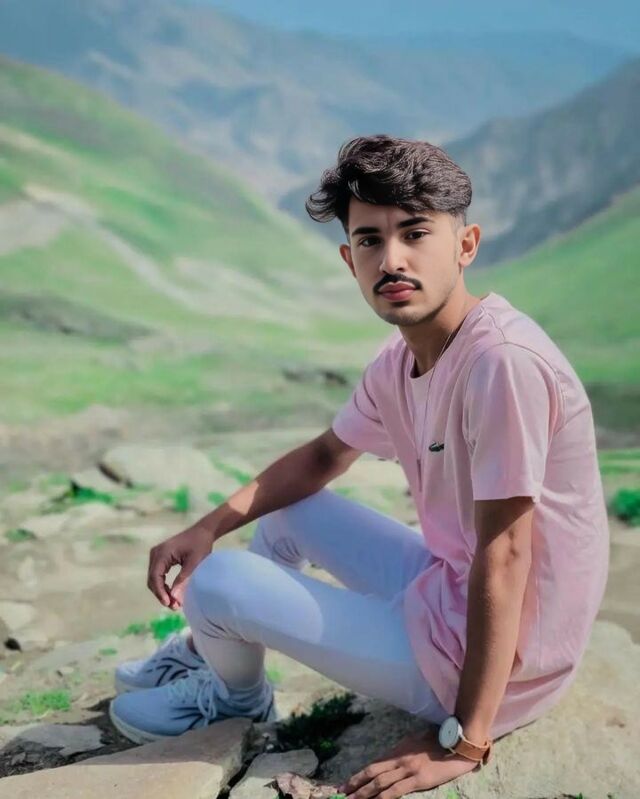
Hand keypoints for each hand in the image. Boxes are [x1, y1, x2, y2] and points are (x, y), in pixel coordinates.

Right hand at [147, 522, 215, 609]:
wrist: (203, 532)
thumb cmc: (200, 545)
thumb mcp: (194, 563)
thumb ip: (183, 579)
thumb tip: (173, 597)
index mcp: (163, 552)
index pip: (155, 576)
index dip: (160, 592)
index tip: (169, 604)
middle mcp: (156, 553)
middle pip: (152, 579)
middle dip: (162, 594)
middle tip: (174, 607)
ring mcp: (157, 555)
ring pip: (154, 578)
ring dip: (162, 591)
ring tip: (174, 603)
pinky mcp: (161, 558)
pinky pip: (158, 574)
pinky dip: (164, 585)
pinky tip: (172, 594)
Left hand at [337, 727, 478, 797]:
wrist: (459, 743)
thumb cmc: (441, 743)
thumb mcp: (418, 744)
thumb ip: (405, 753)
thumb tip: (393, 763)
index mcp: (399, 749)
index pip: (375, 764)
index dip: (360, 775)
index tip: (347, 784)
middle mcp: (400, 758)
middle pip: (372, 772)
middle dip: (355, 784)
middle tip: (341, 793)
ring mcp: (408, 768)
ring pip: (380, 782)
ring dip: (363, 793)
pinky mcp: (419, 779)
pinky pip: (396, 790)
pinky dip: (382, 797)